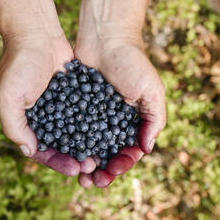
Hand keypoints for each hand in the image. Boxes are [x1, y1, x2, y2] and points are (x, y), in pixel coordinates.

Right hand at [0, 36, 95, 175]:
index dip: (57, 162)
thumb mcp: (7, 97)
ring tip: (102, 155)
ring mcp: (61, 108)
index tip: (74, 169)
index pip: (42, 151)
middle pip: (61, 146)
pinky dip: (94, 125)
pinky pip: (85, 114)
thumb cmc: (18, 65)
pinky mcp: (75, 96)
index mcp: (27, 123)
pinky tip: (107, 133)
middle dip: (76, 158)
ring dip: (87, 145)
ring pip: (76, 133)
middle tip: (92, 166)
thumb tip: (29, 150)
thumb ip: (14, 126)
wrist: (37, 35)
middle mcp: (45, 118)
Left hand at [75, 38, 165, 186]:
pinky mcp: (76, 106)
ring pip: (88, 144)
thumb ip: (154, 120)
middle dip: (101, 169)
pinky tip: (65, 152)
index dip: (122, 164)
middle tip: (92, 182)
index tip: (113, 172)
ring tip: (79, 174)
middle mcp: (112, 121)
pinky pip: (72, 128)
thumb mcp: (152, 91)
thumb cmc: (133, 63)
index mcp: (132, 121)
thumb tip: (146, 149)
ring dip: (85, 161)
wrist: (106, 37)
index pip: (128, 150)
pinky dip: (70, 142)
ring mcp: (93, 115)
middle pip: (107, 152)